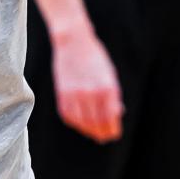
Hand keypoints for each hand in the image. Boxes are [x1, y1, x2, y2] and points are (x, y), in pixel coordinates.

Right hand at [51, 22, 123, 142]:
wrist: (73, 41)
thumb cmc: (95, 58)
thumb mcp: (109, 74)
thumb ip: (113, 95)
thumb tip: (117, 114)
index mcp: (107, 88)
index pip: (110, 119)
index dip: (112, 130)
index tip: (113, 134)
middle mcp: (91, 93)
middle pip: (96, 124)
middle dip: (101, 133)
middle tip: (103, 137)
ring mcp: (75, 93)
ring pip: (81, 123)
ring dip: (88, 130)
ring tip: (92, 132)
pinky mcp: (62, 93)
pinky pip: (68, 115)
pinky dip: (74, 122)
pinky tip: (79, 121)